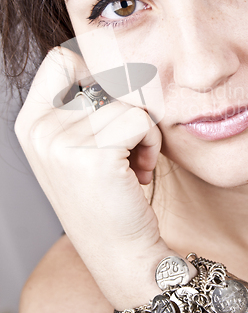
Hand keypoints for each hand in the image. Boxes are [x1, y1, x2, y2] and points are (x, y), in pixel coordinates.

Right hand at [15, 46, 189, 308]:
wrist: (120, 253)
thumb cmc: (107, 196)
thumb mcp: (78, 147)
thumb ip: (83, 106)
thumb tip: (120, 65)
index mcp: (31, 123)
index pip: (60, 59)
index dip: (94, 70)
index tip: (110, 100)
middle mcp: (40, 129)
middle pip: (104, 81)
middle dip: (126, 111)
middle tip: (124, 148)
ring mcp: (62, 141)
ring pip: (128, 102)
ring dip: (142, 131)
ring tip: (130, 165)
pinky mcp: (94, 153)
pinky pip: (142, 121)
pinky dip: (151, 144)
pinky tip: (138, 173)